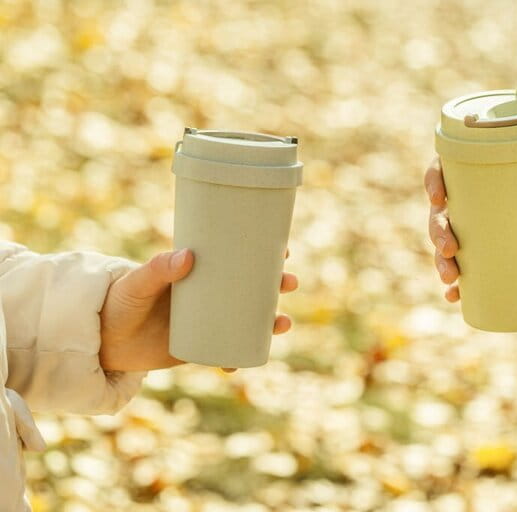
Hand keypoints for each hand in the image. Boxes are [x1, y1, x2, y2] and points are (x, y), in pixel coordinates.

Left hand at [98, 248, 297, 372]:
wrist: (100, 340)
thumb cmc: (118, 302)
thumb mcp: (137, 283)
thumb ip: (158, 269)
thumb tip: (188, 256)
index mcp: (198, 273)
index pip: (236, 259)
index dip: (263, 254)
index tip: (284, 249)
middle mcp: (207, 295)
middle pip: (251, 288)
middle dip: (276, 286)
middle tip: (289, 283)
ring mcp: (206, 321)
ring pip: (247, 320)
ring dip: (269, 321)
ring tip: (282, 324)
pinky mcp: (198, 346)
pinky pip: (227, 351)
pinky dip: (239, 357)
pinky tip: (246, 361)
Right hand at [425, 154, 516, 301]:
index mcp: (497, 169)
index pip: (452, 166)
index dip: (435, 179)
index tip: (439, 197)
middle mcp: (487, 198)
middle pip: (446, 211)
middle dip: (438, 231)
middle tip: (449, 249)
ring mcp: (495, 228)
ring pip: (454, 242)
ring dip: (443, 261)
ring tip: (450, 279)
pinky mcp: (508, 253)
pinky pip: (476, 269)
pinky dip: (463, 285)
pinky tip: (454, 296)